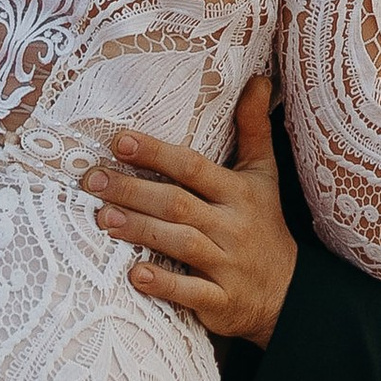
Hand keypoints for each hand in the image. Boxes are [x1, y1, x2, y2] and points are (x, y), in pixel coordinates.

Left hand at [88, 74, 296, 348]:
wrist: (289, 293)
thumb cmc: (264, 224)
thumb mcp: (263, 174)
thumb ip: (253, 127)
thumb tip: (257, 78)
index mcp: (240, 192)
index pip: (194, 168)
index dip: (157, 154)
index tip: (119, 141)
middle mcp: (233, 226)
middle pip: (178, 205)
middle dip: (133, 191)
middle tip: (91, 180)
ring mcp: (228, 266)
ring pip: (180, 244)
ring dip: (140, 231)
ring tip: (102, 218)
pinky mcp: (222, 302)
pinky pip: (190, 292)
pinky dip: (164, 284)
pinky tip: (134, 275)